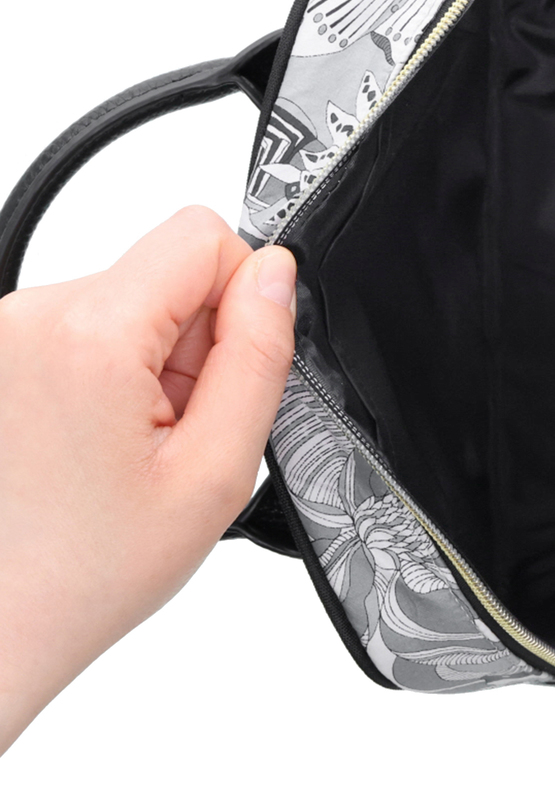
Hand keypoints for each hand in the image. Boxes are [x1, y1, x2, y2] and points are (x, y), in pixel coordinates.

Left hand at [0, 207, 294, 752]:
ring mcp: (5, 334)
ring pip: (132, 301)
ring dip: (154, 363)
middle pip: (166, 271)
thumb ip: (259, 356)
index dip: (241, 296)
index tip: (226, 373)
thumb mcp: (215, 471)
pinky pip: (91, 327)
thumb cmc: (88, 570)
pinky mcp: (1, 351)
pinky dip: (114, 374)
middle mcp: (30, 317)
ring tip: (133, 443)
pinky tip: (102, 440)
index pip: (202, 236)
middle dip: (196, 341)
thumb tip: (276, 274)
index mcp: (88, 336)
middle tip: (176, 428)